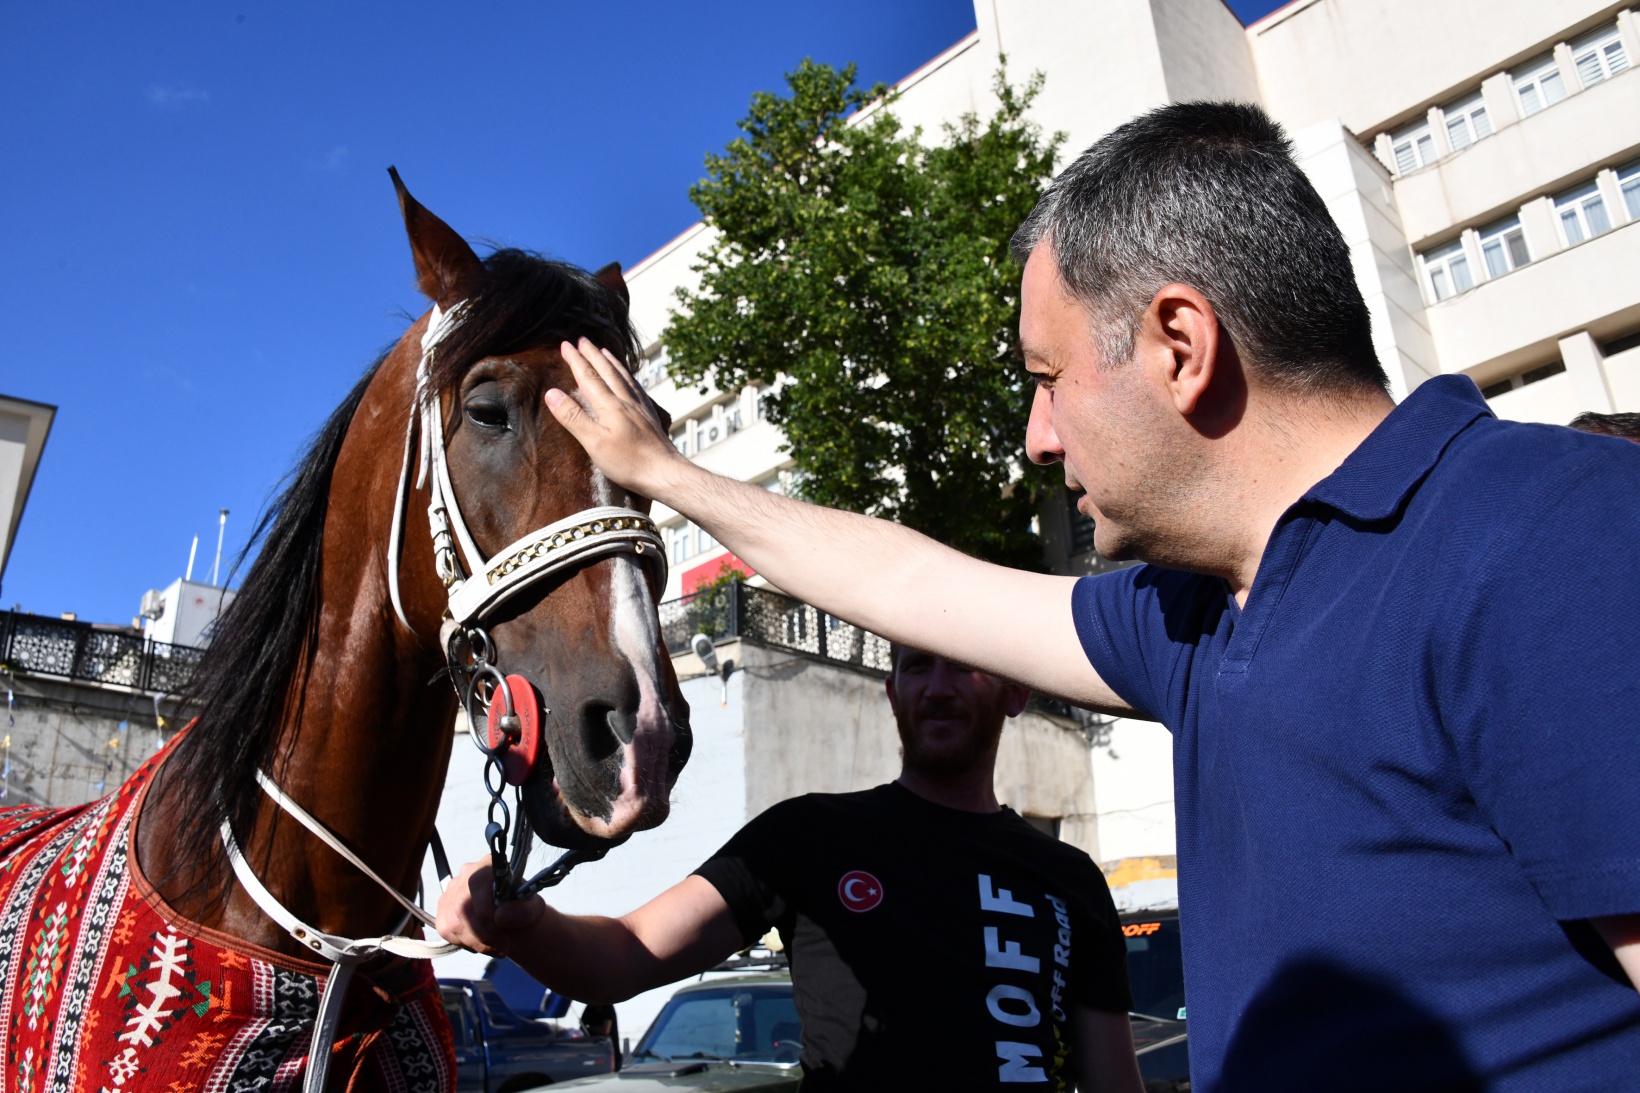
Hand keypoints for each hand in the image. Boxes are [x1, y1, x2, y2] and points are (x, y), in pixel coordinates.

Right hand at [435, 859, 546, 956]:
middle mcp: (466, 872)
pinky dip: (465, 943)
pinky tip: (481, 943)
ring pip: (452, 923)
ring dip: (476, 942)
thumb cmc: (523, 910)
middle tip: (503, 947)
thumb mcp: (533, 910)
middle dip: (483, 935)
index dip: (487, 916)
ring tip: (495, 947)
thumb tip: (501, 916)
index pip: (477, 886)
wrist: (513, 920)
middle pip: (463, 908)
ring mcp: (451, 890)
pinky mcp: (443, 909)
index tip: (505, 935)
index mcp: (489, 865)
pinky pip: (446, 930)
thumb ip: (522, 911)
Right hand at [548, 338, 693, 500]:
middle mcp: (626, 401)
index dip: (576, 360)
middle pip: (607, 371)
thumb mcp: (594, 442)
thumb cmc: (628, 462)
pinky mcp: (649, 416)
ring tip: (604, 351)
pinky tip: (629, 379)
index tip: (566, 345)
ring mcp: (640, 407)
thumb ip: (573, 417)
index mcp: (610, 406)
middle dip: (592, 354)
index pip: (588, 377)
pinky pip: (636, 387)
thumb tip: (552, 393)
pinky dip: (628, 376)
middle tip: (582, 339)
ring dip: (611, 361)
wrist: (665, 472)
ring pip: (623, 376)